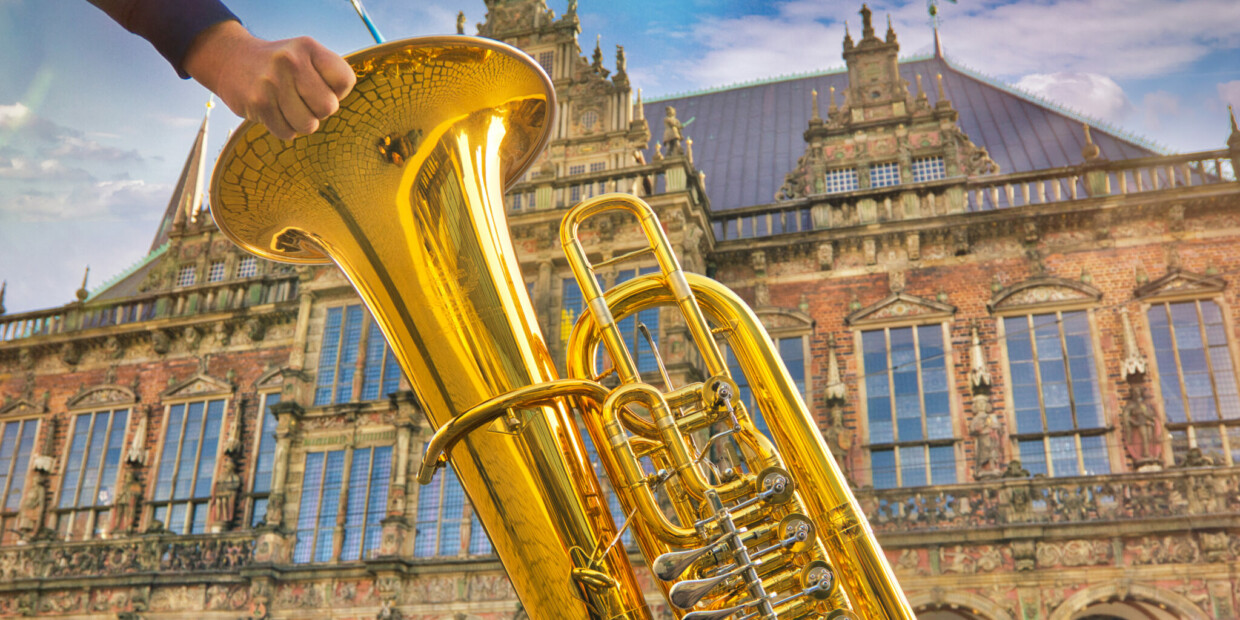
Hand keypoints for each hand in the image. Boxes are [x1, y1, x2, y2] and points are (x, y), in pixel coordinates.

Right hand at [184, 21, 355, 139]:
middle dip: (319, 110)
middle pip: (328, 107)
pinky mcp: (258, 104)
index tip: (322, 87)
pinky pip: (287, 133)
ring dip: (301, 123)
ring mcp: (273, 83)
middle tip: (303, 100)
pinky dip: (284, 128)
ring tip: (288, 106)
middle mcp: (291, 61)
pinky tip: (274, 111)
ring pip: (308, 125)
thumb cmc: (279, 65)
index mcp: (308, 47)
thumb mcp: (305, 55)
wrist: (230, 59)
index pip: (345, 80)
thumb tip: (335, 105)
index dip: (338, 92)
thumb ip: (328, 76)